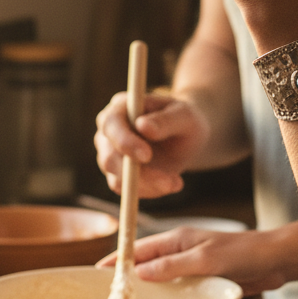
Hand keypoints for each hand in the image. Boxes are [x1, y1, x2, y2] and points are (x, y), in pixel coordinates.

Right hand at [94, 90, 211, 198]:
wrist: (188, 137)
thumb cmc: (184, 119)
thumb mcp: (184, 115)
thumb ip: (165, 120)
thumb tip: (142, 126)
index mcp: (120, 107)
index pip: (111, 124)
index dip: (124, 141)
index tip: (146, 155)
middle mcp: (109, 131)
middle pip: (109, 157)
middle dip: (138, 173)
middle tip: (170, 181)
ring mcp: (110, 155)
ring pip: (118, 179)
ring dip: (149, 185)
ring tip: (176, 182)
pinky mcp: (118, 175)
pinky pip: (128, 191)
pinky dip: (151, 191)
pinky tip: (173, 183)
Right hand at [98, 222, 297, 295]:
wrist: (275, 261)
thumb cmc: (244, 252)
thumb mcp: (205, 258)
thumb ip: (172, 265)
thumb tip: (139, 272)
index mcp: (178, 239)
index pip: (140, 248)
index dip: (118, 260)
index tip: (96, 272)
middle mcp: (181, 252)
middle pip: (147, 266)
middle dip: (127, 278)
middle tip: (106, 298)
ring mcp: (192, 268)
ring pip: (161, 281)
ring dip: (147, 292)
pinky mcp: (203, 282)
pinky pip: (178, 293)